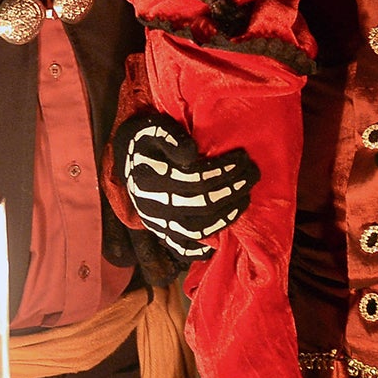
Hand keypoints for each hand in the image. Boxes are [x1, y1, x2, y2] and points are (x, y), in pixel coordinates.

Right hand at [118, 110, 256, 260]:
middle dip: (233, 189)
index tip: (243, 159)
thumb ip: (171, 137)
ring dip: (226, 216)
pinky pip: (181, 248)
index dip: (223, 171)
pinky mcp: (160, 233)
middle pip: (202, 204)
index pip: (196, 180)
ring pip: (197, 229)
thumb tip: (192, 152)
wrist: (125, 159)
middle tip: (253, 175)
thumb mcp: (152, 129)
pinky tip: (221, 239)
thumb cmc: (144, 140)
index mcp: (150, 179)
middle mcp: (153, 206)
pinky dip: (201, 249)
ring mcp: (157, 224)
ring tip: (245, 198)